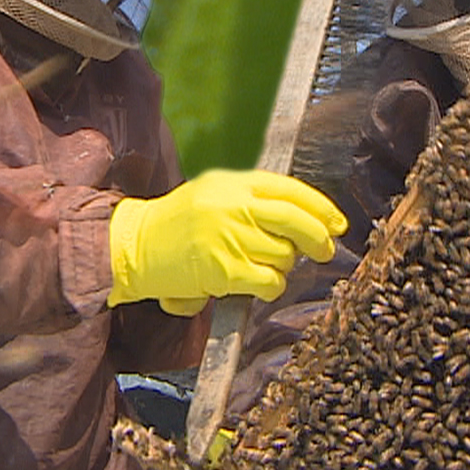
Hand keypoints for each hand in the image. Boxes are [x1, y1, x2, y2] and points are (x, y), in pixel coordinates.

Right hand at [107, 170, 345, 311]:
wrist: (132, 245)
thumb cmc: (178, 223)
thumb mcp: (215, 194)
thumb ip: (254, 199)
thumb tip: (304, 215)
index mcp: (235, 183)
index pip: (291, 190)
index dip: (321, 208)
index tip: (337, 222)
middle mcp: (234, 206)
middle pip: (296, 220)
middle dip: (318, 237)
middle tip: (325, 250)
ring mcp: (229, 237)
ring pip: (284, 254)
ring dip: (285, 266)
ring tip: (267, 267)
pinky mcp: (222, 270)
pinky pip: (268, 280)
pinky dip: (272, 286)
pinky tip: (262, 285)